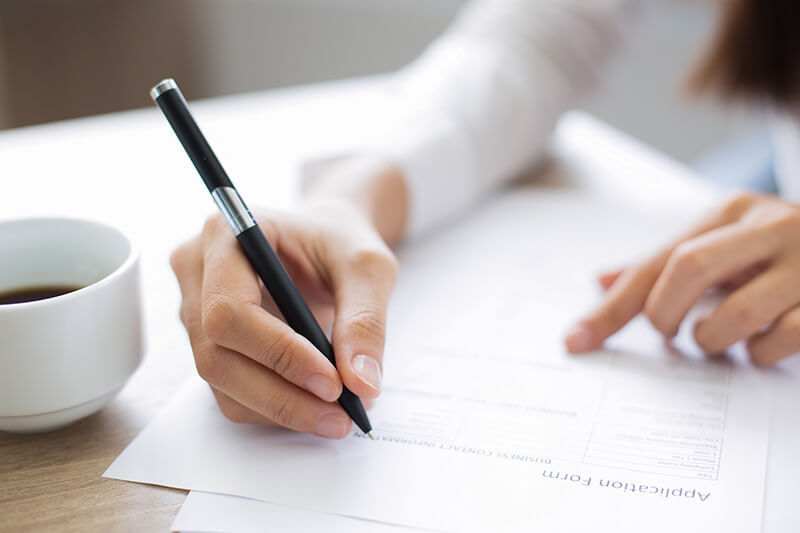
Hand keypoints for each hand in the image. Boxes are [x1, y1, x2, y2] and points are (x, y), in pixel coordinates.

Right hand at [170, 201, 396, 437]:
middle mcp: (196, 271)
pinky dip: (274, 409)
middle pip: (217, 354)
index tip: (332, 382)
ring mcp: (195, 310)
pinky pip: (230, 392)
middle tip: (340, 414)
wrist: (326, 244)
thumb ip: (365, 320)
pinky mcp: (208, 343)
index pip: (230, 308)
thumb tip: (360, 383)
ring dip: (280, 409)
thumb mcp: (369, 266)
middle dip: (281, 394)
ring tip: (336, 416)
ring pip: (221, 381)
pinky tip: (315, 407)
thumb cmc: (340, 243)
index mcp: (226, 233)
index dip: (278, 352)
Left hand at [565, 192, 799, 364]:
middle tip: (670, 334)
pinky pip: (782, 340)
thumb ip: (663, 267)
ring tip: (716, 340)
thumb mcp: (723, 249)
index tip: (576, 342)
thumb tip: (597, 283)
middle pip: (688, 268)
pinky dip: (759, 355)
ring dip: (713, 341)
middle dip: (665, 314)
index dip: (613, 307)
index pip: (656, 261)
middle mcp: (772, 225)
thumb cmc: (778, 256)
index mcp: (733, 212)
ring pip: (736, 313)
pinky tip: (759, 347)